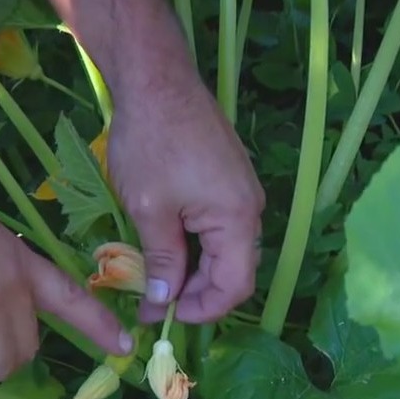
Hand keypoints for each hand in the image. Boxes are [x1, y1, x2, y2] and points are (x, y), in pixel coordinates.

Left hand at [109, 75, 265, 323]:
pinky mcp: (227, 178)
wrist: (157, 81)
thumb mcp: (150, 209)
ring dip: (194, 269)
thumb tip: (163, 303)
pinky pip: (218, 226)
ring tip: (154, 279)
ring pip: (224, 249)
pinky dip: (195, 244)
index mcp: (237, 218)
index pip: (235, 286)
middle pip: (233, 270)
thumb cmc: (152, 143)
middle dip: (196, 293)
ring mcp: (240, 191)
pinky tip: (165, 247)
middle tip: (153, 304)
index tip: (165, 317)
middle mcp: (249, 207)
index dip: (203, 310)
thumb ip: (162, 261)